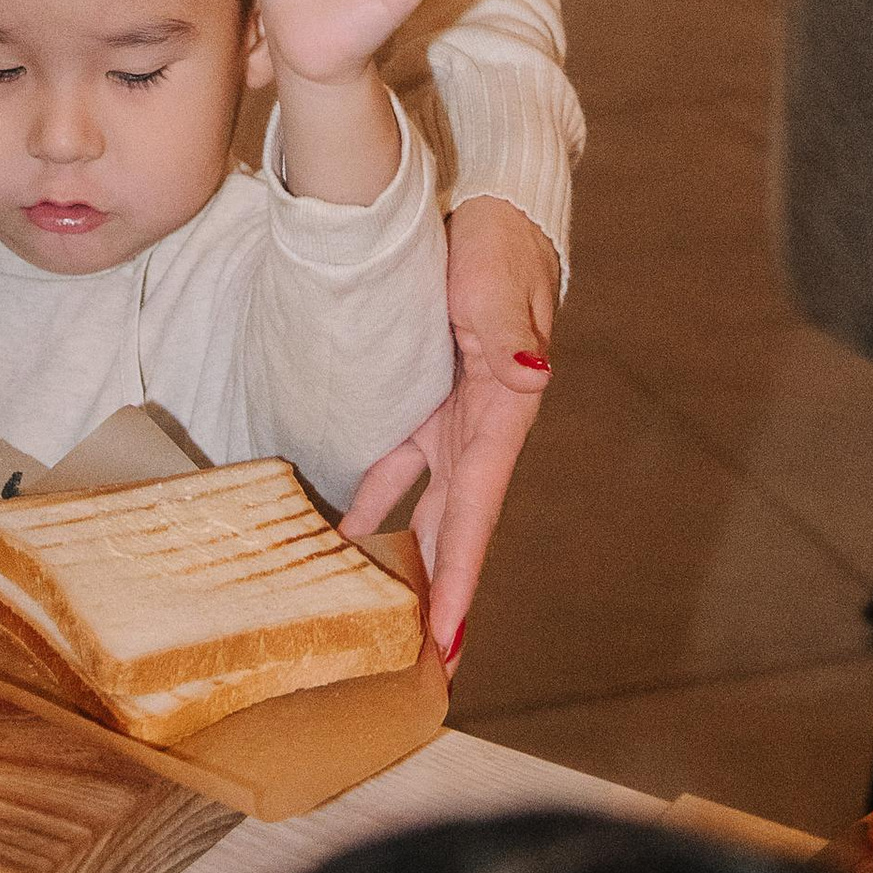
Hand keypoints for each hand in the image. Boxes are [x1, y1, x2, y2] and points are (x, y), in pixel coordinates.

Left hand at [340, 193, 556, 661]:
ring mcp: (449, 414)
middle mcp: (476, 427)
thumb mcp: (499, 288)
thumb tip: (530, 374)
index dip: (458, 581)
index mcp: (499, 414)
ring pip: (423, 505)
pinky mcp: (423, 392)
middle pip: (452, 529)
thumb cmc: (500, 246)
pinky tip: (341, 529)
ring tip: (369, 611)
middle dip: (436, 595)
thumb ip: (507, 335)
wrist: (491, 208)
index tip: (444, 646)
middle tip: (414, 663)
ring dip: (401, 556)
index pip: (475, 515)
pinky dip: (374, 497)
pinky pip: (397, 460)